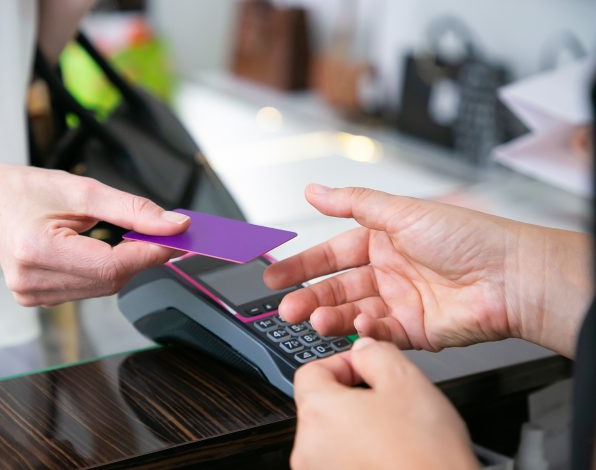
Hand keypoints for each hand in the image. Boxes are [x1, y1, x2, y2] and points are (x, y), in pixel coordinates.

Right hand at [0, 165, 189, 305]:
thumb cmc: (26, 191)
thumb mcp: (83, 190)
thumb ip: (133, 209)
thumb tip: (174, 226)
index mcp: (36, 250)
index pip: (110, 266)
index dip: (149, 254)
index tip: (177, 239)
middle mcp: (31, 280)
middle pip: (110, 280)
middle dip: (141, 257)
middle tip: (162, 234)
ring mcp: (32, 295)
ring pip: (103, 287)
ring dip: (123, 265)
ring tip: (124, 237)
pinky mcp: (36, 300)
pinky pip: (88, 290)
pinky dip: (104, 272)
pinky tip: (97, 251)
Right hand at [264, 185, 590, 355]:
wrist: (510, 277)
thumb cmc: (467, 237)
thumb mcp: (400, 211)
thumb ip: (352, 202)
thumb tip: (314, 189)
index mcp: (383, 240)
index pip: (332, 254)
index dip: (302, 264)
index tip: (275, 275)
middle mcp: (389, 271)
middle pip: (337, 287)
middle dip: (309, 296)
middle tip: (286, 306)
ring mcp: (401, 302)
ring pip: (353, 312)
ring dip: (331, 316)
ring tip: (315, 319)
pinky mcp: (414, 331)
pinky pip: (379, 333)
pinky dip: (364, 331)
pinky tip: (357, 326)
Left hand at [291, 338, 477, 469]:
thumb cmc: (426, 456)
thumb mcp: (407, 382)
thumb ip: (376, 353)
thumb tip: (362, 349)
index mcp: (318, 413)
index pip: (311, 371)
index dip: (342, 363)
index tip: (366, 369)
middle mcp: (307, 448)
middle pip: (321, 406)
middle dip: (352, 398)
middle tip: (388, 403)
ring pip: (331, 437)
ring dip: (357, 429)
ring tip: (395, 435)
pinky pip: (339, 462)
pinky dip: (360, 456)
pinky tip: (390, 458)